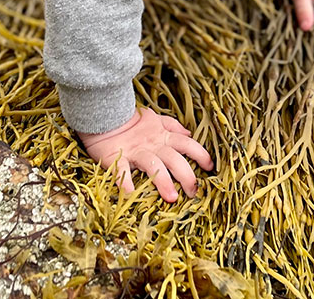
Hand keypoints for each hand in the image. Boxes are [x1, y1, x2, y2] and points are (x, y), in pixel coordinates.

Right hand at [76, 107, 213, 202]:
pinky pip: (121, 171)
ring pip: (153, 165)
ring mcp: (135, 152)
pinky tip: (130, 194)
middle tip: (194, 192)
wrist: (103, 115)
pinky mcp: (116, 157)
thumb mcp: (154, 119)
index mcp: (162, 137)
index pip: (186, 143)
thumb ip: (172, 126)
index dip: (200, 154)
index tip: (210, 167)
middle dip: (186, 175)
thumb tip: (189, 133)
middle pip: (174, 159)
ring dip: (163, 181)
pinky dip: (125, 182)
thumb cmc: (131, 121)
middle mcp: (152, 145)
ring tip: (171, 198)